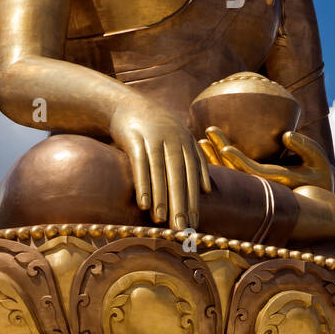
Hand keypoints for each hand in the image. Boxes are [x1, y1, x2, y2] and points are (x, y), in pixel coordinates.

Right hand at [110, 101, 210, 229]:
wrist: (128, 104)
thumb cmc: (157, 129)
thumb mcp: (180, 139)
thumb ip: (194, 161)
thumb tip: (207, 190)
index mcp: (186, 143)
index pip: (192, 176)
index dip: (194, 200)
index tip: (194, 223)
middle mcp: (173, 140)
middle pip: (178, 177)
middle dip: (181, 204)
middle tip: (182, 229)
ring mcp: (154, 138)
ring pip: (160, 172)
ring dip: (161, 198)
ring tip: (162, 221)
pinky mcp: (134, 138)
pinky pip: (140, 164)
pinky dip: (143, 184)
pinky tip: (144, 203)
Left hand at [199, 127, 334, 191]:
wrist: (322, 198)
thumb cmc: (321, 175)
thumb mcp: (318, 159)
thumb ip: (304, 146)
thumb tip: (286, 135)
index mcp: (277, 181)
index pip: (252, 171)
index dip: (238, 160)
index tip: (224, 148)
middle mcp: (263, 185)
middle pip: (235, 171)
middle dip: (219, 154)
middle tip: (205, 135)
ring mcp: (257, 184)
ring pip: (231, 172)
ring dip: (216, 156)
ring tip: (202, 139)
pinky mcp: (255, 180)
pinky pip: (234, 170)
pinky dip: (221, 160)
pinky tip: (210, 147)